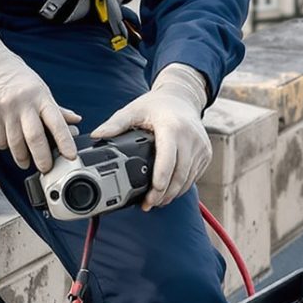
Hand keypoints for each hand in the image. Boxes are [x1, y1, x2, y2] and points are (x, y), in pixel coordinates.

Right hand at [0, 23, 78, 173]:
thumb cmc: (12, 73)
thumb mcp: (37, 86)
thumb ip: (54, 108)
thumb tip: (75, 121)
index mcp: (37, 95)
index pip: (55, 123)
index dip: (65, 142)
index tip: (71, 157)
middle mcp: (17, 103)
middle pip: (33, 140)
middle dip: (42, 160)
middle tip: (45, 168)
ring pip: (9, 145)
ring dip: (16, 151)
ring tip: (17, 143)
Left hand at [91, 64, 210, 208]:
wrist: (183, 97)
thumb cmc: (157, 104)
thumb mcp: (134, 110)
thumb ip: (115, 124)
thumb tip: (96, 135)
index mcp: (172, 127)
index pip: (168, 159)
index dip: (160, 179)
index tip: (150, 194)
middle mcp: (190, 137)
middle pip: (179, 175)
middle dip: (164, 193)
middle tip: (148, 204)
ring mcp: (201, 146)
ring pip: (188, 179)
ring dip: (173, 193)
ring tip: (157, 201)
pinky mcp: (206, 153)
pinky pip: (194, 175)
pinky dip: (182, 186)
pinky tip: (169, 191)